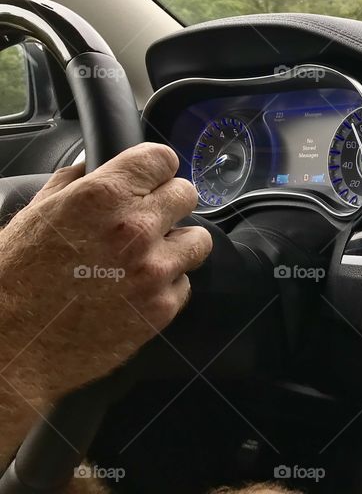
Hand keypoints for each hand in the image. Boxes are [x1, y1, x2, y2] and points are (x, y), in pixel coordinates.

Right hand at [0, 143, 211, 403]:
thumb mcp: (35, 215)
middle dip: (167, 205)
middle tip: (147, 220)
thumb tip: (94, 164)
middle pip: (186, 194)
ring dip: (176, 245)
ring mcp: (154, 270)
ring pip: (197, 240)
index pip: (162, 159)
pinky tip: (136, 291)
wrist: (9, 348)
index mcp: (103, 197)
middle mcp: (136, 228)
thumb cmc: (13, 281)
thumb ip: (73, 183)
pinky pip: (184, 283)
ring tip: (147, 257)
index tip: (151, 179)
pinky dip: (166, 286)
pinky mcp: (162, 308)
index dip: (155, 169)